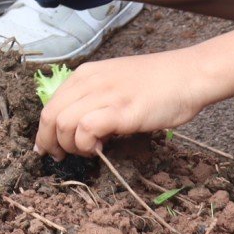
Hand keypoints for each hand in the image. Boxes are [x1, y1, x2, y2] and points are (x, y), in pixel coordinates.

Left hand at [36, 50, 217, 158]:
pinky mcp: (121, 110)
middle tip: (60, 158)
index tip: (46, 147)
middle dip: (49, 143)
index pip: (50, 104)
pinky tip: (100, 149)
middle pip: (50, 116)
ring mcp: (105, 95)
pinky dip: (86, 144)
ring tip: (87, 153)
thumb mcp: (116, 83)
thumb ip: (97, 100)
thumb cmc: (158, 83)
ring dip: (69, 146)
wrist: (189, 74)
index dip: (44, 130)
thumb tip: (82, 128)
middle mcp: (90, 81)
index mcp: (86, 74)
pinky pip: (86, 128)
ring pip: (63, 123)